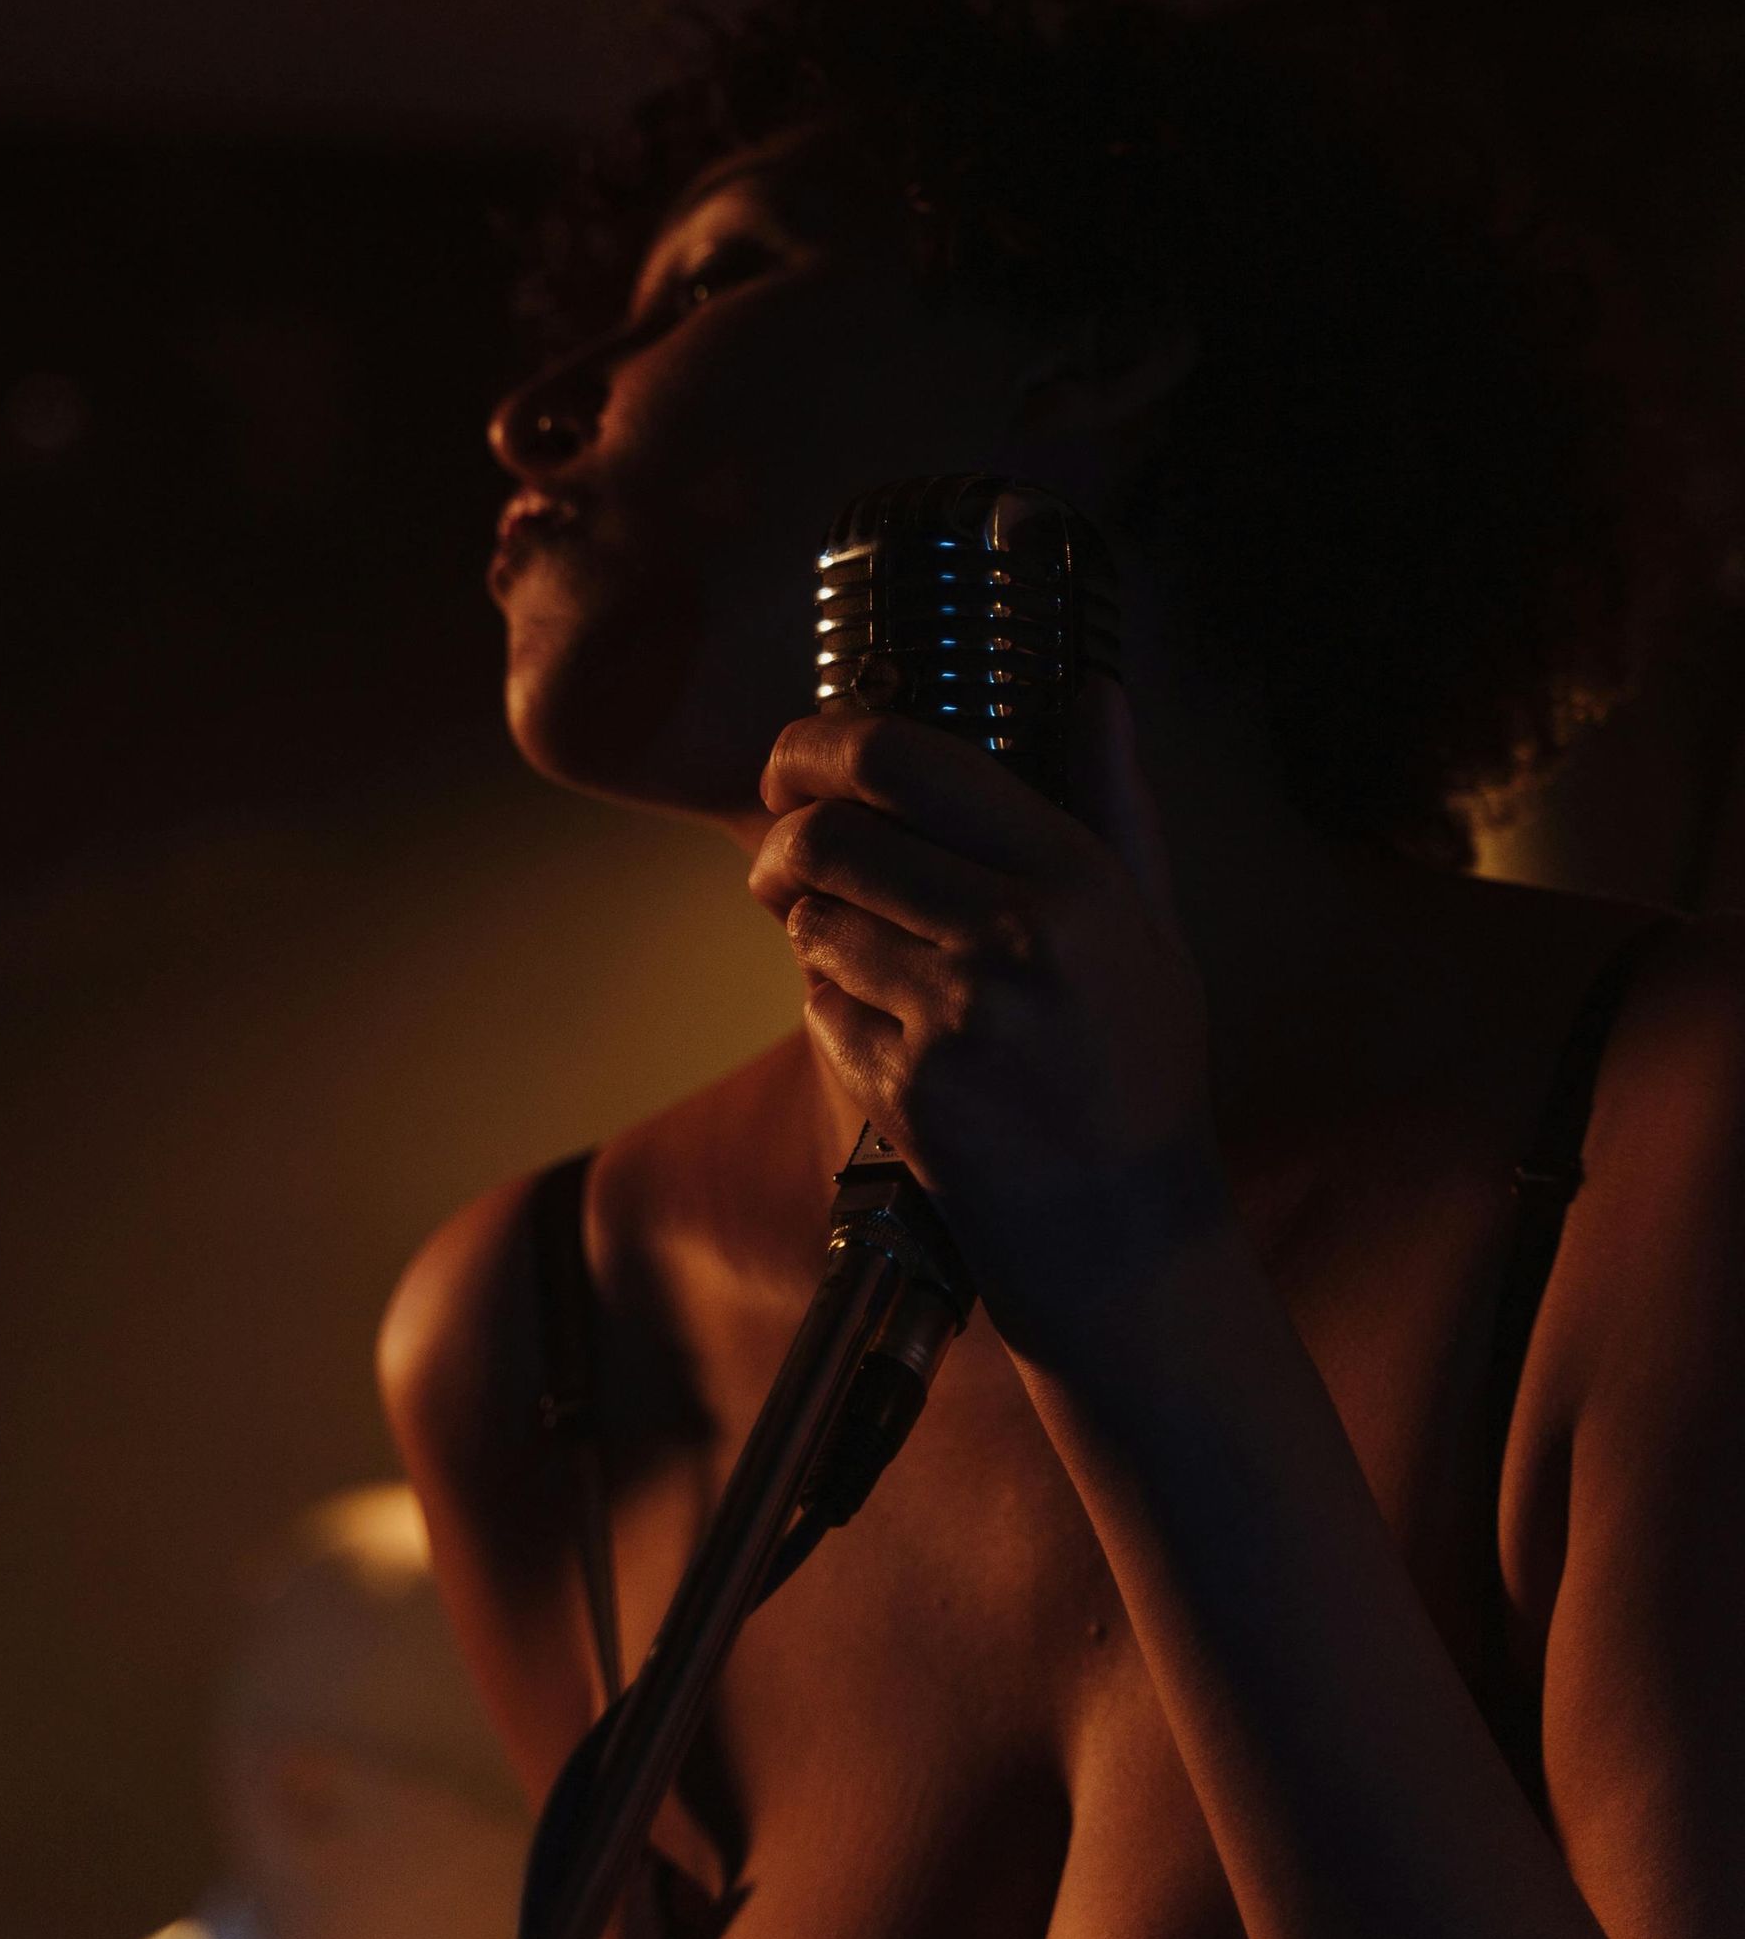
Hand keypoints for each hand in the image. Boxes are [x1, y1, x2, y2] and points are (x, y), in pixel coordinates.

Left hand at [750, 686, 1227, 1347]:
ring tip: (861, 958)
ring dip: (811, 930)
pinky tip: (889, 1037)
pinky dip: (833, 1012)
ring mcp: (955, 1019)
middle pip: (829, 834)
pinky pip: (818, 1010)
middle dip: (784, 840)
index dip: (819, 742)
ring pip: (811, 923)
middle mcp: (1015, 938)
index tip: (794, 761)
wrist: (1127, 1245)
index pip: (906, 758)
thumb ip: (1114, 806)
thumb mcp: (1153, 933)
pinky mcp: (903, 1092)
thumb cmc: (1139, 1077)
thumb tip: (1095, 692)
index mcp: (1077, 879)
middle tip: (785, 859)